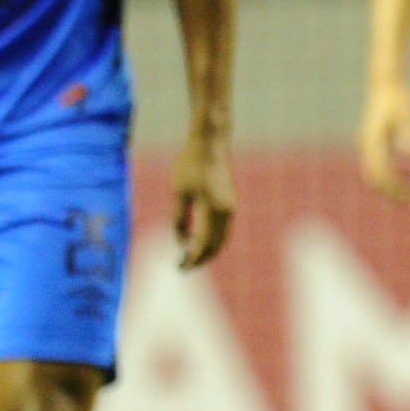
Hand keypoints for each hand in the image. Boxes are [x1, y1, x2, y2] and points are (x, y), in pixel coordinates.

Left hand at [174, 134, 236, 268]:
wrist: (211, 143)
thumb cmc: (190, 164)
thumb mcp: (179, 192)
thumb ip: (180, 219)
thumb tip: (182, 242)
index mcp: (213, 210)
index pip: (203, 243)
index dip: (192, 258)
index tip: (180, 267)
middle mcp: (226, 212)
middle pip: (216, 245)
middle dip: (201, 258)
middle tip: (185, 267)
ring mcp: (230, 207)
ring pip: (222, 238)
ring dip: (209, 250)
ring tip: (192, 257)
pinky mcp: (229, 201)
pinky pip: (224, 228)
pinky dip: (213, 239)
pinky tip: (200, 239)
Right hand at [358, 79, 409, 201]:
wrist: (385, 85)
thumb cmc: (398, 98)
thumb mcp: (406, 113)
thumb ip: (407, 131)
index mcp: (373, 140)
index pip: (380, 171)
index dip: (392, 186)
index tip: (407, 196)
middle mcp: (366, 145)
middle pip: (374, 177)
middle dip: (389, 191)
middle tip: (408, 201)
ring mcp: (367, 145)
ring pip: (374, 174)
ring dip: (389, 185)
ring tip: (408, 194)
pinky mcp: (372, 144)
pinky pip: (378, 166)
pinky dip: (390, 175)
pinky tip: (407, 174)